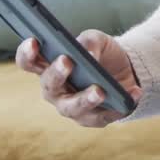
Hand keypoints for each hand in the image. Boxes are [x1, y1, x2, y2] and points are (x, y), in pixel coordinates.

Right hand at [15, 30, 143, 127]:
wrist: (126, 71)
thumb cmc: (101, 54)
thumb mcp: (97, 40)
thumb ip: (89, 42)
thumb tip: (88, 56)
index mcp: (49, 67)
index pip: (29, 62)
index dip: (27, 53)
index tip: (34, 41)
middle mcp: (56, 90)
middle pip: (49, 85)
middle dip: (57, 74)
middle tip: (67, 61)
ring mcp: (72, 107)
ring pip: (73, 107)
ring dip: (85, 99)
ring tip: (100, 90)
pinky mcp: (93, 119)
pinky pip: (103, 116)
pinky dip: (119, 106)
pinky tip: (133, 93)